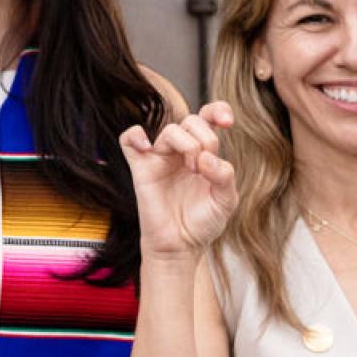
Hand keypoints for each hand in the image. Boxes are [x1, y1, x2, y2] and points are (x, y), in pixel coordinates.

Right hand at [120, 101, 238, 255]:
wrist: (181, 247)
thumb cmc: (202, 223)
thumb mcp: (226, 200)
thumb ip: (224, 175)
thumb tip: (206, 157)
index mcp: (204, 152)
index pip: (208, 117)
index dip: (218, 110)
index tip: (227, 122)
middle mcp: (182, 151)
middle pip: (192, 120)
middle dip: (205, 140)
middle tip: (205, 168)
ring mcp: (160, 158)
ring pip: (170, 129)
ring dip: (187, 145)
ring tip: (193, 169)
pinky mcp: (141, 168)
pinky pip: (129, 140)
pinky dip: (136, 136)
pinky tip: (148, 148)